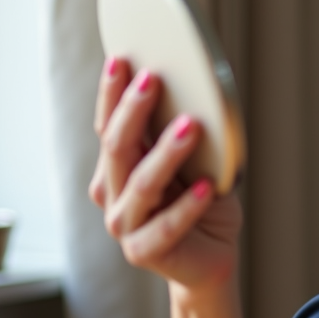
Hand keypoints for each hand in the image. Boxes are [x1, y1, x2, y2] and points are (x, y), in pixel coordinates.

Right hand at [89, 57, 242, 289]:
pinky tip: (208, 188)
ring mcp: (124, 225)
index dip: (112, 93)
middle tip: (153, 79)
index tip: (122, 59)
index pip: (108, 124)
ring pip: (141, 183)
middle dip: (133, 110)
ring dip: (166, 153)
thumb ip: (184, 134)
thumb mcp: (195, 162)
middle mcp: (111, 193)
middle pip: (117, 147)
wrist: (209, 258)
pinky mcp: (144, 252)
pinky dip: (188, 206)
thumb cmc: (201, 202)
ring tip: (192, 126)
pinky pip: (167, 226)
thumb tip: (195, 89)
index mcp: (116, 167)